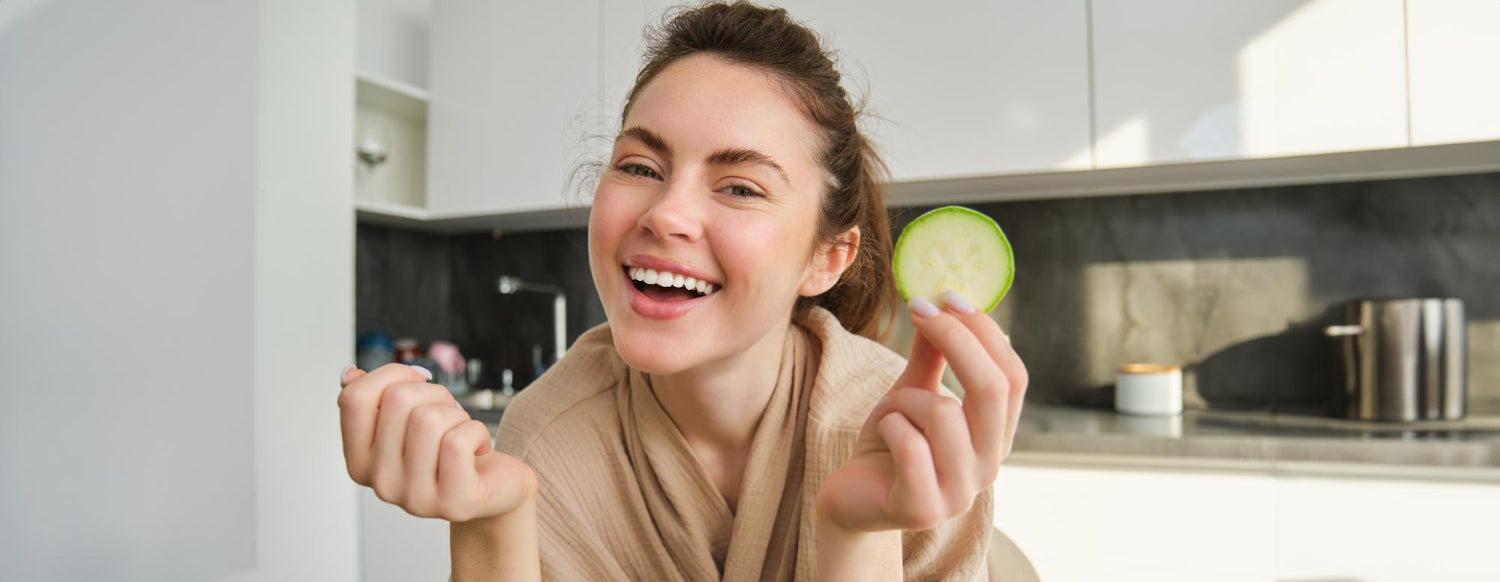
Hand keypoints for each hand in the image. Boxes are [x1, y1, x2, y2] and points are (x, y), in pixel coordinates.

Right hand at [337, 363, 536, 521]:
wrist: (495, 485)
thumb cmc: (449, 448)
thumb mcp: (408, 421)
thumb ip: (376, 400)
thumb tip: (350, 375)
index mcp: (360, 462)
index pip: (354, 399)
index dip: (392, 374)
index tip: (417, 381)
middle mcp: (380, 484)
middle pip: (398, 399)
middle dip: (434, 393)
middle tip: (449, 414)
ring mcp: (414, 498)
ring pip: (429, 418)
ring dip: (457, 415)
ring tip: (462, 433)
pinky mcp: (452, 503)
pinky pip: (459, 441)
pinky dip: (477, 431)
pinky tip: (479, 449)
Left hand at [817, 291, 1027, 532]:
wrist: (852, 499)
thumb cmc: (888, 443)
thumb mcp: (912, 392)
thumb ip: (934, 357)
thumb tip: (947, 303)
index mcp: (996, 435)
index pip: (1012, 376)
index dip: (984, 331)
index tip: (948, 296)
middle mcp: (989, 465)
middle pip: (992, 389)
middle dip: (955, 339)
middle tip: (920, 310)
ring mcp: (960, 492)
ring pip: (943, 413)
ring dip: (905, 398)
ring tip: (892, 410)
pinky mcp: (923, 508)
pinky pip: (910, 445)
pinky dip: (889, 425)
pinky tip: (883, 434)